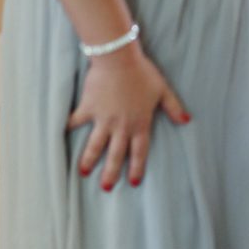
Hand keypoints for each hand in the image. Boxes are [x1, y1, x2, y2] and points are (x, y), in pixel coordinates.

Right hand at [66, 46, 188, 189]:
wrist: (118, 59)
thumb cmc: (143, 73)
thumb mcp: (163, 90)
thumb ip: (174, 107)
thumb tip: (187, 121)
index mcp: (140, 123)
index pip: (139, 151)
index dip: (136, 168)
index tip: (133, 182)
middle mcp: (121, 126)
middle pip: (116, 155)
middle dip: (111, 173)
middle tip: (106, 188)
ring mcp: (103, 119)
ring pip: (95, 146)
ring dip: (89, 160)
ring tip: (83, 173)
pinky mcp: (88, 109)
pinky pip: (76, 122)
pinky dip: (69, 128)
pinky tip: (62, 136)